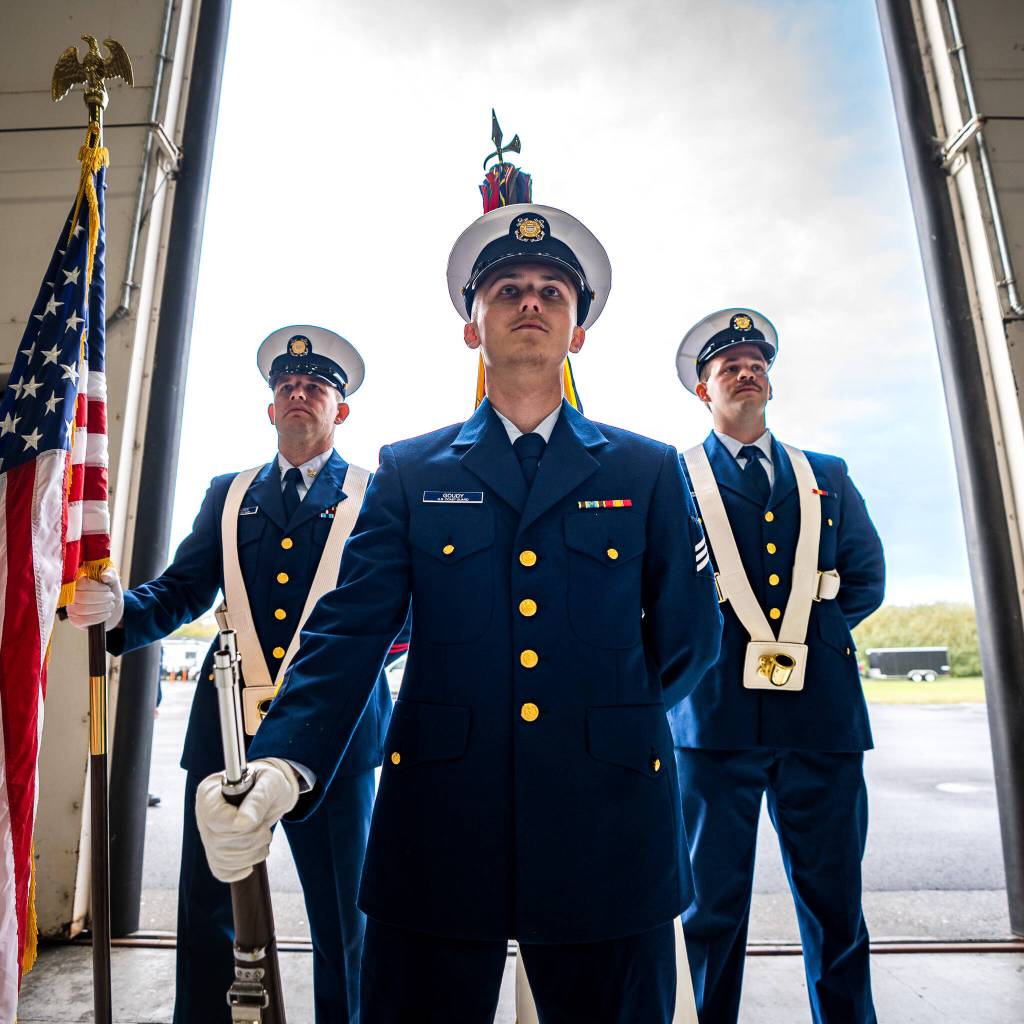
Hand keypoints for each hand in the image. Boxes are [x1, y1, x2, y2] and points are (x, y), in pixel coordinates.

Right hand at [66, 568, 123, 629]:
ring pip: (82, 609)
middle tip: (111, 597)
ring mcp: (71, 608)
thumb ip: (110, 574)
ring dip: (102, 607)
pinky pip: (83, 620)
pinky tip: (106, 614)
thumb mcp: (113, 580)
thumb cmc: (110, 591)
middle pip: (81, 597)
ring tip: (110, 605)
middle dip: (101, 598)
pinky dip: (98, 617)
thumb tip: (105, 576)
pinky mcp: (74, 621)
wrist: (113, 607)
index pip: (81, 584)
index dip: (96, 587)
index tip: (107, 588)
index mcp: (77, 583)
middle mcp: (71, 595)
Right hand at [195, 758, 300, 881]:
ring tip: (262, 836)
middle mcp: (203, 814)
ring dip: (251, 853)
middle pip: (218, 841)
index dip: (236, 825)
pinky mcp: (215, 851)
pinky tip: (252, 854)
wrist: (274, 794)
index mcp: (209, 792)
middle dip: (250, 838)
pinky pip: (222, 871)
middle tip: (264, 826)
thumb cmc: (270, 782)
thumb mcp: (271, 782)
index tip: (255, 822)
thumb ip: (258, 798)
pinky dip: (242, 867)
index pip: (214, 817)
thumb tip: (245, 820)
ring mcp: (207, 834)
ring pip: (222, 858)